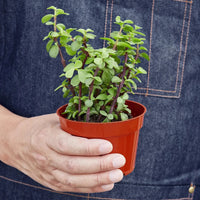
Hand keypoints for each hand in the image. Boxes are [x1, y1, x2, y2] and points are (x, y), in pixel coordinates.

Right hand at [3, 113, 125, 192]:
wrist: (16, 143)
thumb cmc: (40, 128)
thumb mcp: (54, 120)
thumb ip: (74, 123)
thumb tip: (100, 123)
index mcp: (46, 138)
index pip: (68, 145)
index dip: (89, 147)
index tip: (108, 145)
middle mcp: (46, 158)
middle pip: (74, 166)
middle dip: (99, 165)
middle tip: (119, 160)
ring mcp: (48, 173)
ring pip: (74, 180)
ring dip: (98, 179)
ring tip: (117, 175)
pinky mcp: (51, 182)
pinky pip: (72, 187)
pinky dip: (91, 187)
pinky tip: (106, 184)